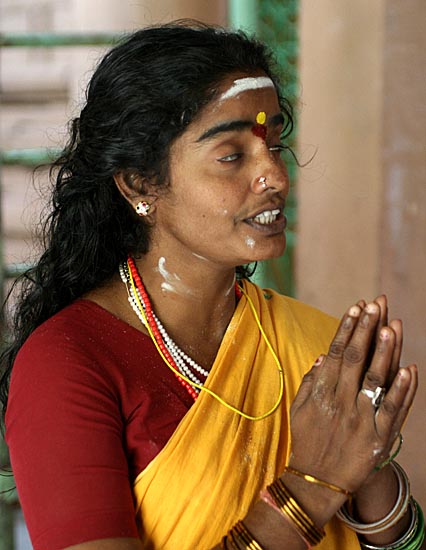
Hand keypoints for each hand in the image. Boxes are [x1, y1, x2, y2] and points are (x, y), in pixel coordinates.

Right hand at [288, 301, 416, 495]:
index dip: (347, 328)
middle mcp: (340, 400)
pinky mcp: (378, 437)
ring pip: (374, 378)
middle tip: (375, 304)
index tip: (356, 307)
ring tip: (391, 324)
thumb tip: (322, 356)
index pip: (336, 352)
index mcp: (321, 391)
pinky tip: (409, 368)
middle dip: (366, 329)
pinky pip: (392, 410)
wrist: (316, 481)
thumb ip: (310, 381)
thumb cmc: (307, 442)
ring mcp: (360, 418)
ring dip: (383, 350)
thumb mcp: (299, 409)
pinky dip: (402, 389)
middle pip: (355, 358)